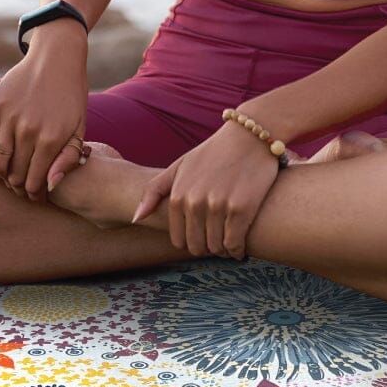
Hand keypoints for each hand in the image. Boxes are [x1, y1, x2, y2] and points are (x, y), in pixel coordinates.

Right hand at [0, 27, 87, 204]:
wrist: (56, 58)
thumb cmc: (72, 96)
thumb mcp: (79, 128)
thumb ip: (67, 159)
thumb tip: (49, 185)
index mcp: (51, 139)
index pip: (35, 183)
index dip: (35, 195)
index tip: (36, 197)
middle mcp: (28, 131)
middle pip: (15, 176)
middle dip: (20, 188)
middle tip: (23, 189)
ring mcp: (9, 118)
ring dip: (3, 174)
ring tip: (12, 174)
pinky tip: (2, 155)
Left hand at [132, 124, 280, 259]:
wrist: (250, 137)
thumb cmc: (214, 152)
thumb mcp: (180, 166)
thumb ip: (154, 191)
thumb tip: (136, 219)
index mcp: (178, 195)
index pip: (178, 239)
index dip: (191, 241)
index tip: (203, 234)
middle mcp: (195, 202)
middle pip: (198, 246)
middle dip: (207, 247)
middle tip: (218, 239)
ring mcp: (218, 206)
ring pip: (216, 247)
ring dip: (223, 249)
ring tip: (229, 240)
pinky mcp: (241, 209)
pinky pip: (234, 244)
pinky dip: (237, 250)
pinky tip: (240, 244)